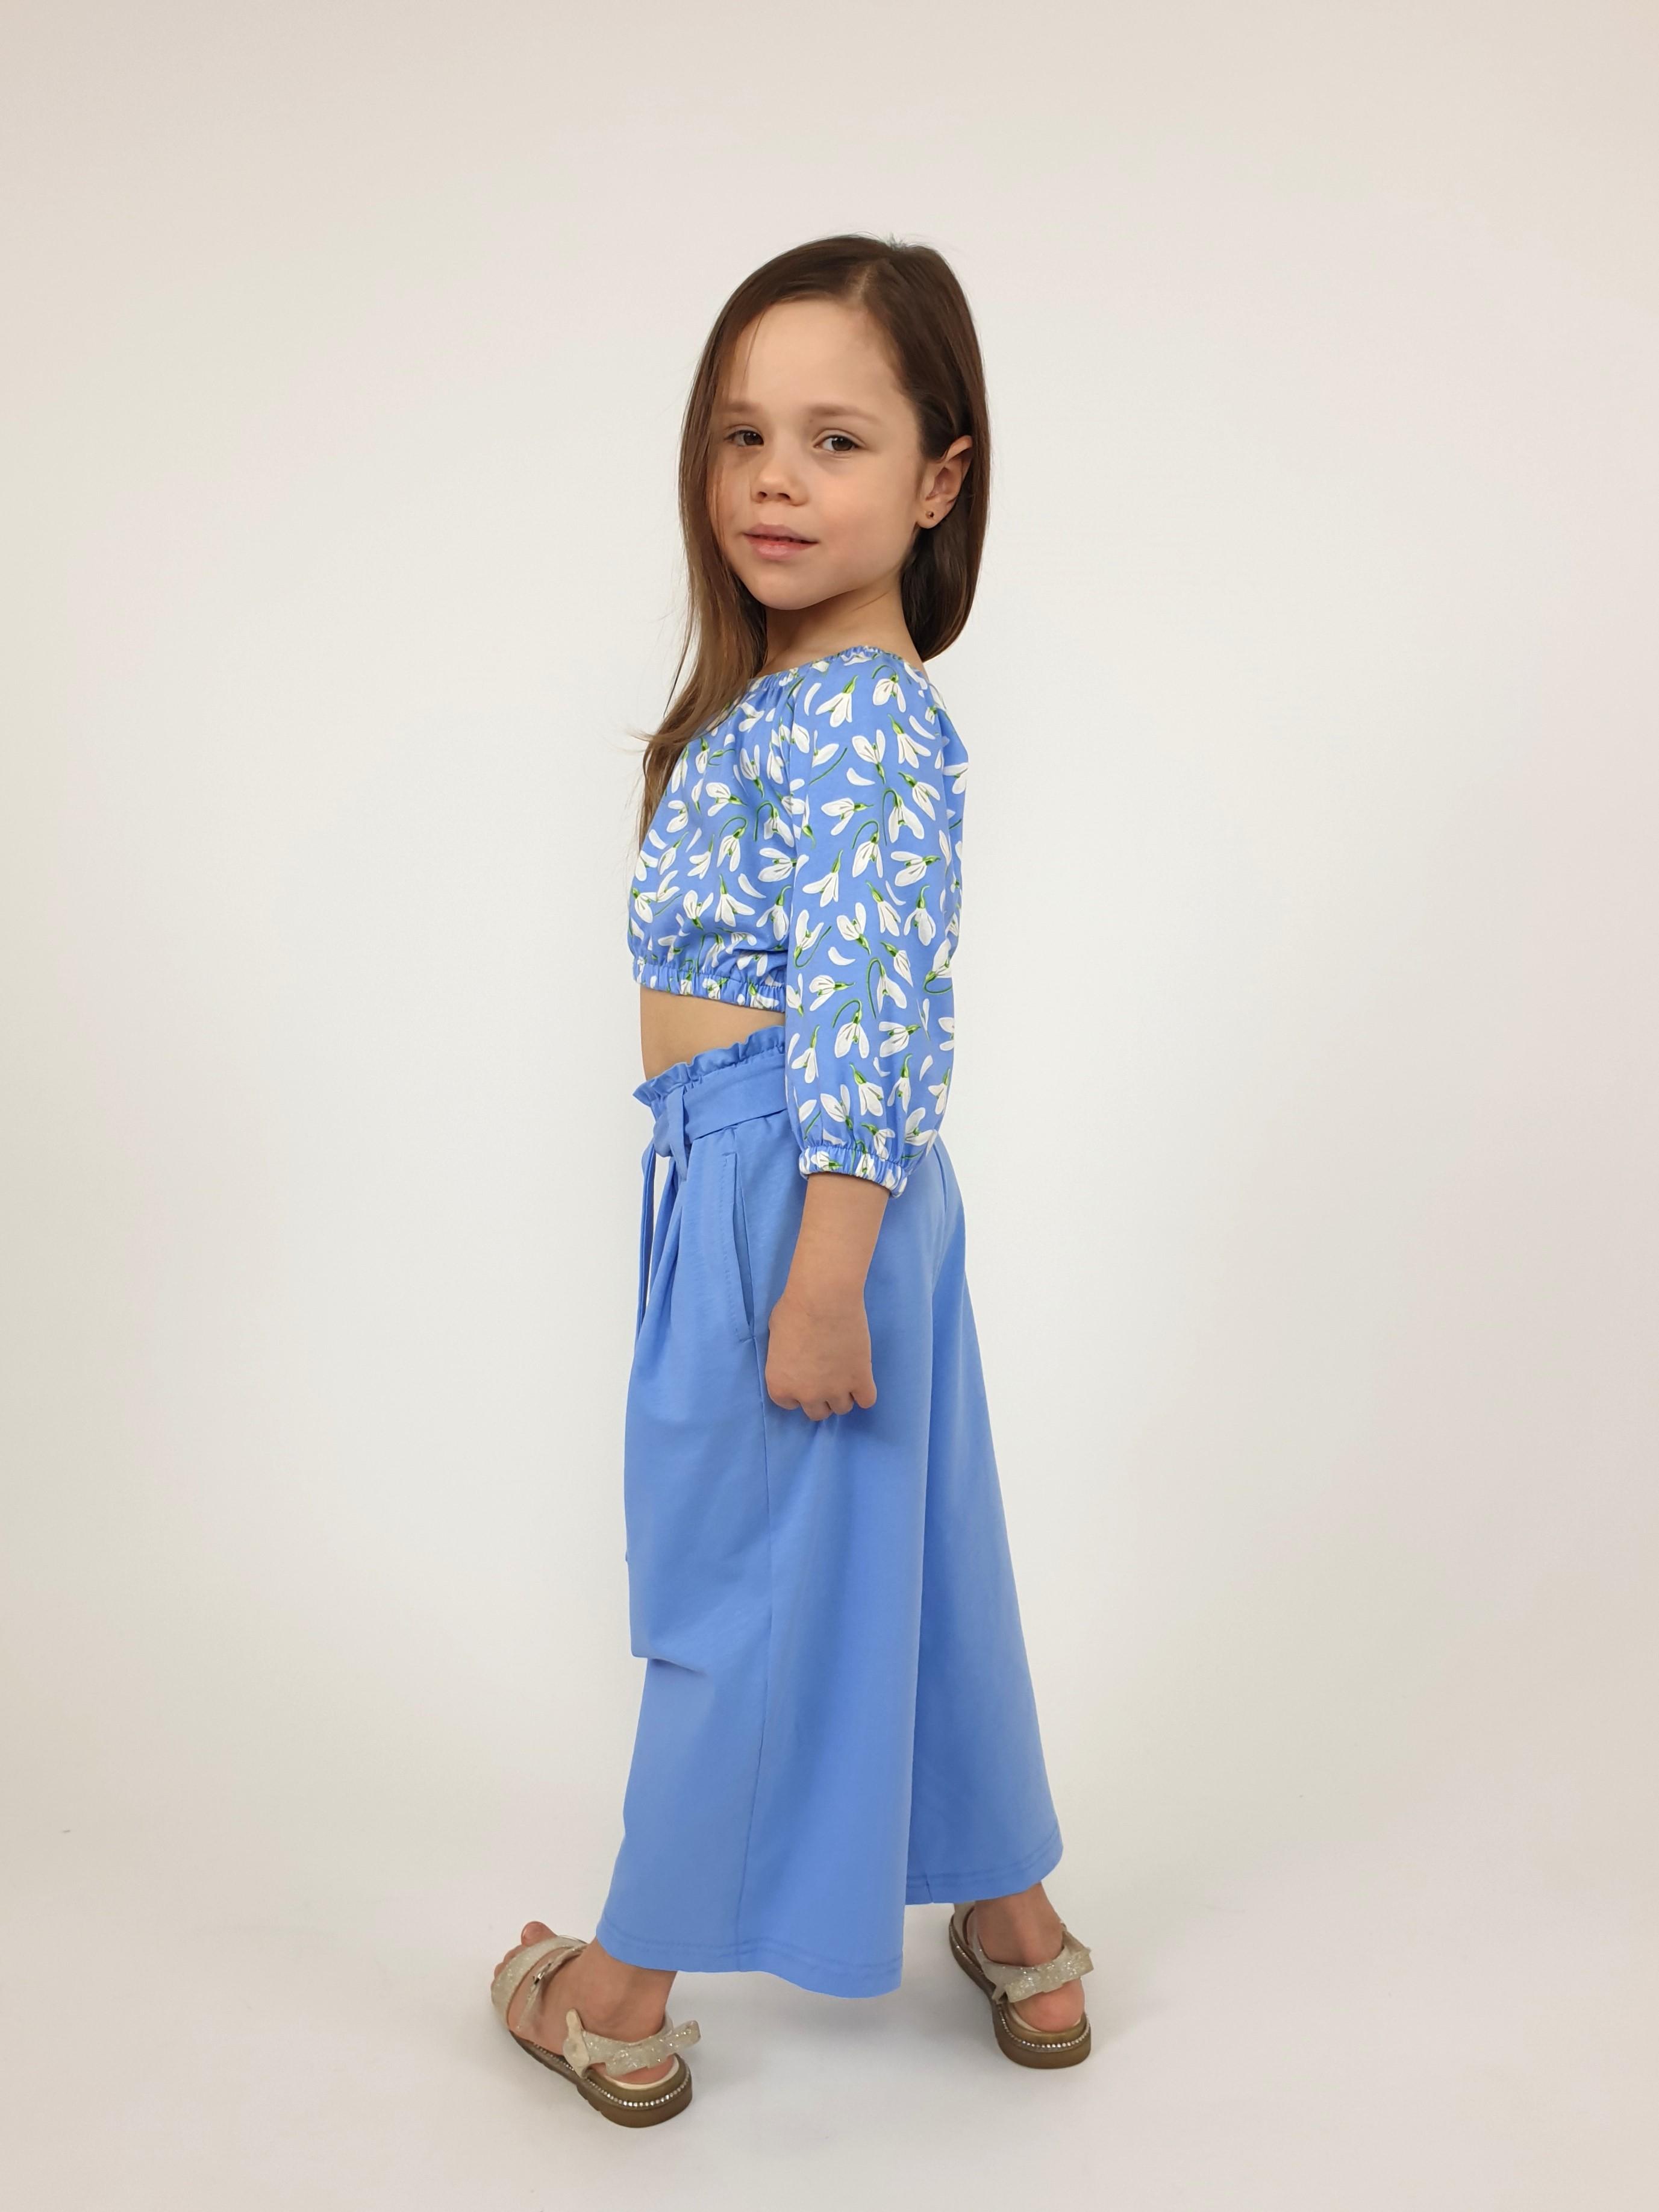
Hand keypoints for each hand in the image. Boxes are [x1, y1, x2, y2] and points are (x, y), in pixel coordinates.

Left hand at [764, 1281, 876, 1419]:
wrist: (824, 1298)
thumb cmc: (794, 1309)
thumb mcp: (775, 1336)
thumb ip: (784, 1357)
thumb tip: (793, 1358)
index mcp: (781, 1386)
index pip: (790, 1403)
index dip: (798, 1389)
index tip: (804, 1375)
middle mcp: (807, 1395)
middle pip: (818, 1413)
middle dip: (821, 1396)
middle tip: (826, 1376)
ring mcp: (835, 1390)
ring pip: (843, 1408)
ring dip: (843, 1394)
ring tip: (845, 1374)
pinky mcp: (861, 1380)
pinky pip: (867, 1400)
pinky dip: (865, 1392)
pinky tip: (862, 1378)